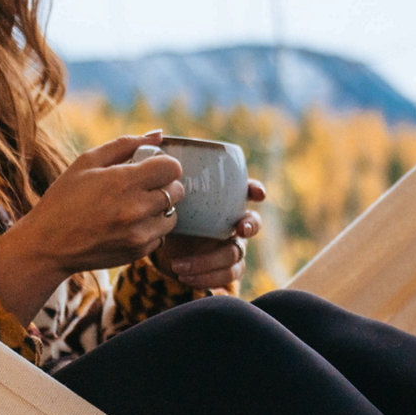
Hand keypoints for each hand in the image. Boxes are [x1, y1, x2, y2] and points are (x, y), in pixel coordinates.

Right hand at [0, 130, 185, 323]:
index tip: (153, 167)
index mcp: (122, 182)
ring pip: (173, 216)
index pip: (171, 168)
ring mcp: (140, 234)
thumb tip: (158, 135)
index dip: (165, 164)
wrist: (50, 243)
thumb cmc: (66, 197)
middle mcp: (136, 209)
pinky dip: (151, 229)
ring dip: (160, 209)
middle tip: (144, 186)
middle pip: (177, 191)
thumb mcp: (87, 162)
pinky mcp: (140, 252)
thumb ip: (125, 145)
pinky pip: (161, 236)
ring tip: (135, 206)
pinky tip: (129, 225)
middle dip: (165, 185)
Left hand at [151, 179, 266, 289]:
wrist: (157, 244)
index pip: (246, 191)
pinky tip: (185, 277)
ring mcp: (230, 246)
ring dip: (210, 261)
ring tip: (179, 266)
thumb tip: (157, 136)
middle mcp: (231, 222)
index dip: (256, 191)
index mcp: (222, 200)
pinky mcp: (224, 268)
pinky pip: (228, 276)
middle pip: (252, 222)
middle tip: (239, 228)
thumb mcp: (161, 192)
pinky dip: (207, 278)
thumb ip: (161, 170)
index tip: (258, 194)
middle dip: (250, 224)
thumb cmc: (164, 210)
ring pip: (235, 254)